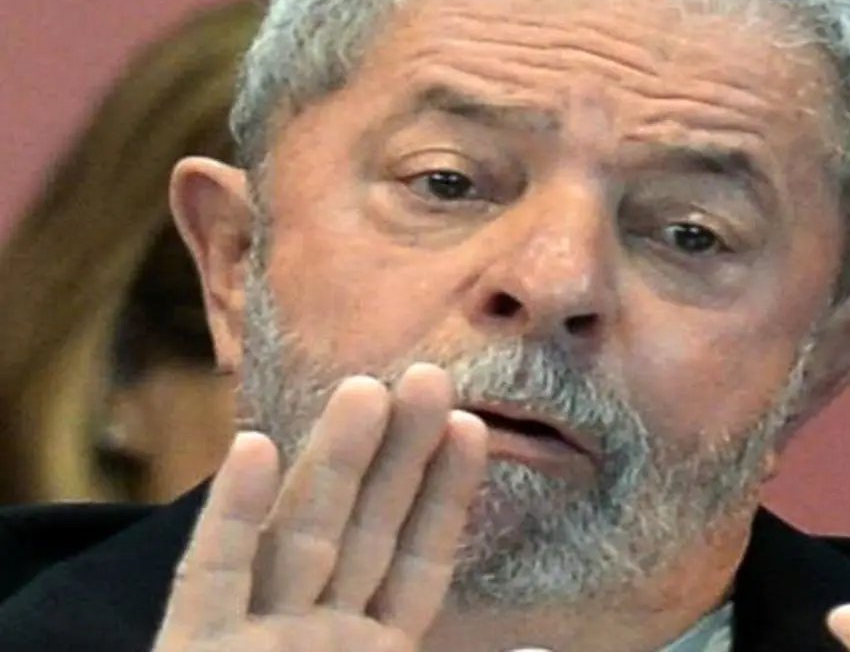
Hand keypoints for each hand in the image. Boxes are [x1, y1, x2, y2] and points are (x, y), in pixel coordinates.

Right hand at [153, 366, 487, 651]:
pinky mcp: (192, 646)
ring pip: (301, 534)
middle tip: (432, 377)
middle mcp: (319, 635)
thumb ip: (417, 608)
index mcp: (372, 648)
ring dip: (333, 458)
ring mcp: (256, 638)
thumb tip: (506, 627)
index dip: (446, 495)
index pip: (417, 563)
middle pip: (365, 530)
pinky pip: (213, 576)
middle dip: (400, 454)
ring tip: (367, 384)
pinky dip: (232, 513)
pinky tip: (252, 446)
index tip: (469, 428)